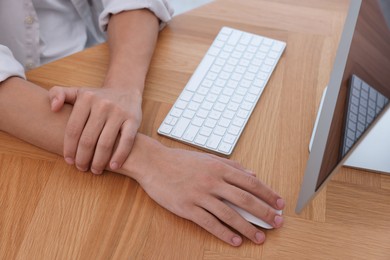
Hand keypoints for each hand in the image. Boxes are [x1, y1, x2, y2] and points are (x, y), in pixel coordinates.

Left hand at [49, 86, 141, 173]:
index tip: (69, 161)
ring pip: (105, 143)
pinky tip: (113, 166)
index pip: (73, 129)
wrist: (125, 89)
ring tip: (95, 170)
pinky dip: (119, 156)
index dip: (69, 148)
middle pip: (88, 139)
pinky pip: (126, 141)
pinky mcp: (133, 120)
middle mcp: (102, 104)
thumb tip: (53, 108)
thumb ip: (58, 94)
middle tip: (81, 168)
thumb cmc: (97, 97)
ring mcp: (119, 112)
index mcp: (86, 98)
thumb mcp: (77, 92)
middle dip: (83, 158)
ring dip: (99, 161)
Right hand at [135, 145, 284, 245]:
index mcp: (219, 167)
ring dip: (247, 228)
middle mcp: (212, 181)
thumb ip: (231, 165)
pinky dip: (224, 233)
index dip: (268, 194)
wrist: (153, 163)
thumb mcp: (208, 158)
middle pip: (245, 199)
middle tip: (278, 223)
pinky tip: (235, 241)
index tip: (280, 204)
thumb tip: (252, 173)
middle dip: (265, 213)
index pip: (251, 182)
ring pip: (229, 214)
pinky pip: (210, 223)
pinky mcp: (187, 208)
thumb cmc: (180, 160)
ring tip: (260, 238)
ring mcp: (200, 195)